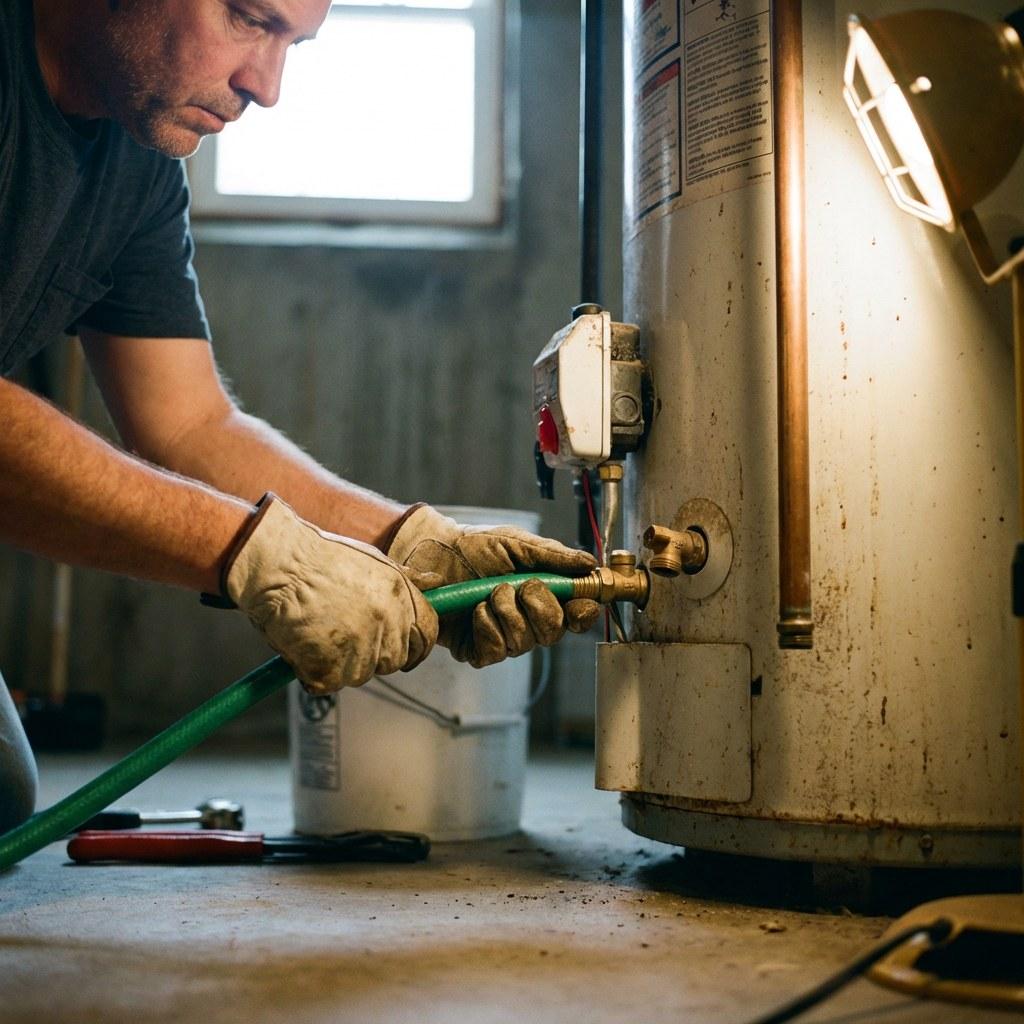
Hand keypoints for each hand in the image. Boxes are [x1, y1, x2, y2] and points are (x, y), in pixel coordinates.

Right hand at [224, 494, 436, 693]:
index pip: (427, 635)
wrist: (278, 565)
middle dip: (376, 654)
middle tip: (346, 634)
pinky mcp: (329, 668)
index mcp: (400, 597)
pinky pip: (330, 682)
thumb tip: (436, 583)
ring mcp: (358, 648)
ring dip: (343, 663)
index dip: (416, 644)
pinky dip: (316, 672)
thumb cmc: (320, 559)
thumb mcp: (373, 560)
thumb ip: (406, 580)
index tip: (403, 647)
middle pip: (395, 659)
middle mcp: (386, 624)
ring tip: (321, 632)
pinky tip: (304, 645)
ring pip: (361, 674)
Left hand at [385, 505, 600, 667]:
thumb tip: (589, 564)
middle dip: (539, 607)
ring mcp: (504, 636)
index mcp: (544, 594)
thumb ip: (555, 556)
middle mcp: (528, 620)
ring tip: (490, 592)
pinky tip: (476, 611)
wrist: (435, 553)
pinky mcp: (478, 649)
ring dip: (507, 612)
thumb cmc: (476, 546)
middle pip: (553, 633)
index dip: (583, 614)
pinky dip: (488, 627)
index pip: (576, 615)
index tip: (579, 604)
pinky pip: (495, 652)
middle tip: (521, 585)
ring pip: (524, 643)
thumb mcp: (519, 543)